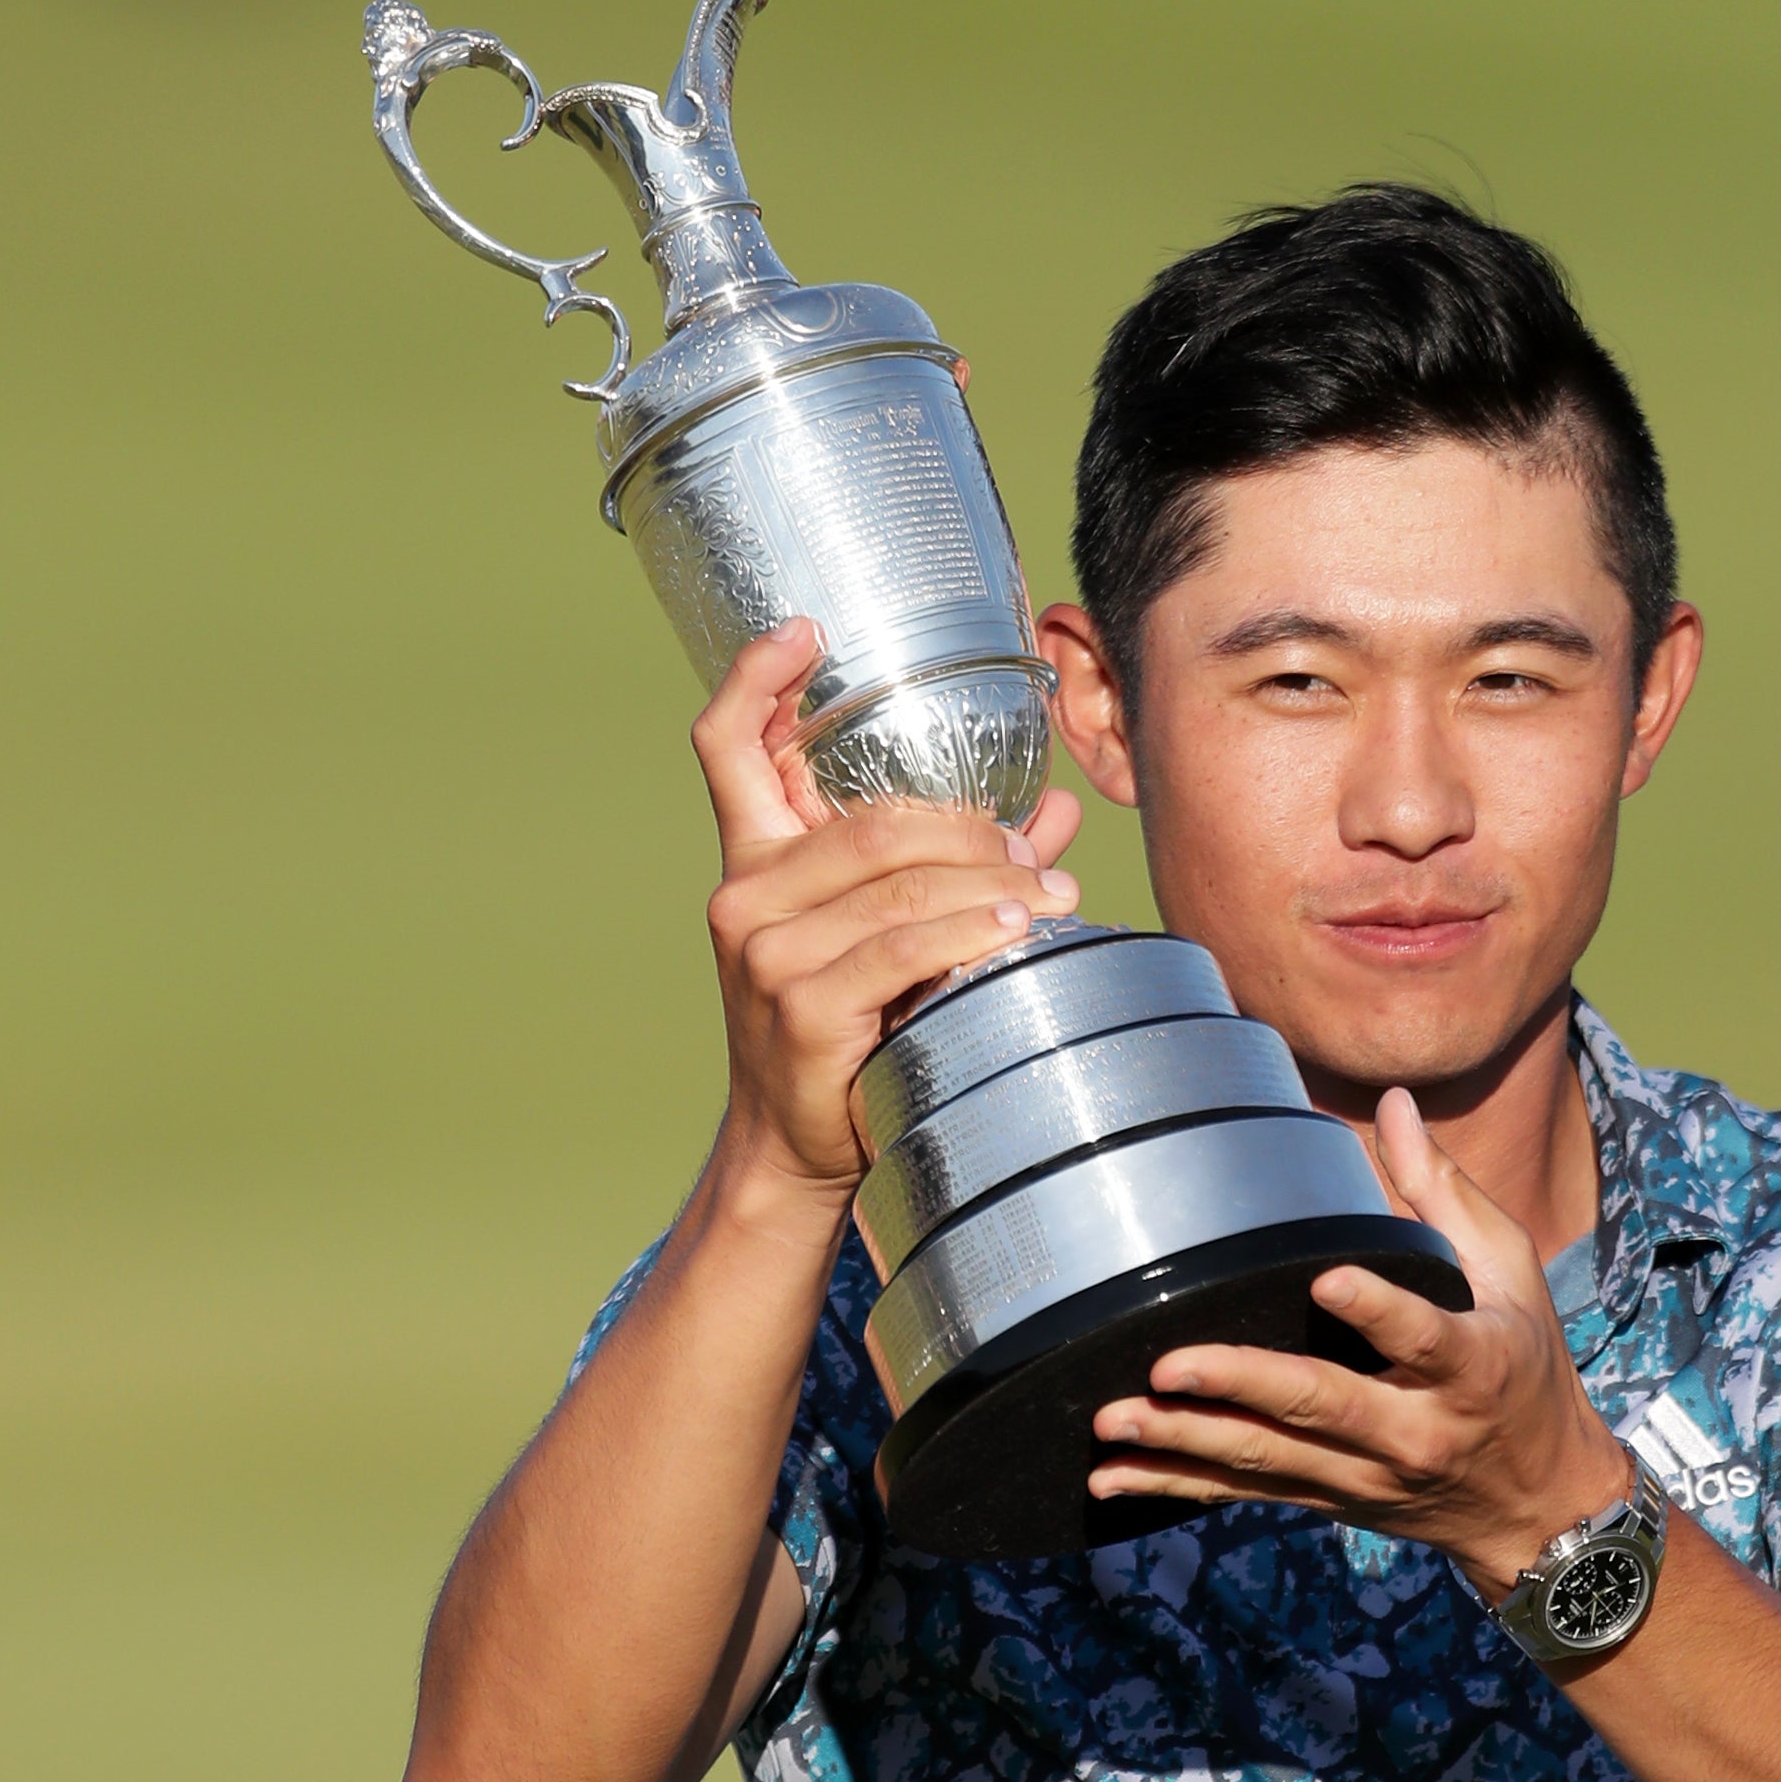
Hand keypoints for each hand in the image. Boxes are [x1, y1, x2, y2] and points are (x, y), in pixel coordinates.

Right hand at [691, 618, 1083, 1205]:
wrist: (795, 1148)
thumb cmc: (844, 1035)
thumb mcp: (879, 939)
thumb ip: (952, 869)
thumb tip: (1054, 818)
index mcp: (751, 863)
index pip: (727, 749)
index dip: (754, 679)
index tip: (802, 633)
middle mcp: (746, 898)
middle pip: (871, 820)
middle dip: (969, 828)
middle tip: (1038, 852)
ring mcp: (768, 952)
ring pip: (897, 882)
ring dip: (988, 880)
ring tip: (1051, 892)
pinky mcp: (803, 1007)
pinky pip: (902, 947)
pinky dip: (968, 931)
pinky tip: (1016, 928)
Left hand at [1086, 1088, 1632, 1594]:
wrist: (1541, 1507)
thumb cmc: (1525, 1371)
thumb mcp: (1511, 1277)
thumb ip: (1444, 1193)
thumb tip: (1394, 1105)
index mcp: (1469, 1366)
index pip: (1422, 1336)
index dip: (1376, 1312)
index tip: (1327, 1279)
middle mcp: (1415, 1430)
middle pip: (1323, 1406)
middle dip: (1241, 1385)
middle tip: (1168, 1364)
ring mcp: (1367, 1475)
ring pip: (1268, 1459)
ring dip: (1185, 1441)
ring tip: (1112, 1420)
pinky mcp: (1330, 1500)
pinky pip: (1246, 1493)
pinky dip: (1176, 1487)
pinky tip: (1111, 1479)